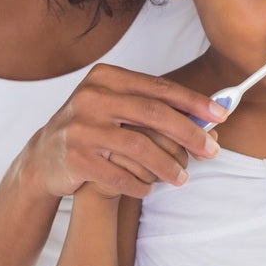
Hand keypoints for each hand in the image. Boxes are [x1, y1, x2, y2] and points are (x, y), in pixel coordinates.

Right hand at [29, 63, 225, 198]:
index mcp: (105, 77)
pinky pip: (119, 175)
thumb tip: (208, 118)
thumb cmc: (92, 128)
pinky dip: (140, 185)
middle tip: (212, 150)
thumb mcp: (116, 107)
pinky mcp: (75, 158)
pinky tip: (149, 189)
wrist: (44, 156)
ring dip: (166, 166)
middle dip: (188, 133)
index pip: (158, 88)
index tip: (221, 114)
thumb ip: (154, 107)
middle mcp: (91, 97)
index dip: (193, 101)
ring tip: (182, 178)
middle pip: (153, 114)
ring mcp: (80, 128)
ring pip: (139, 147)